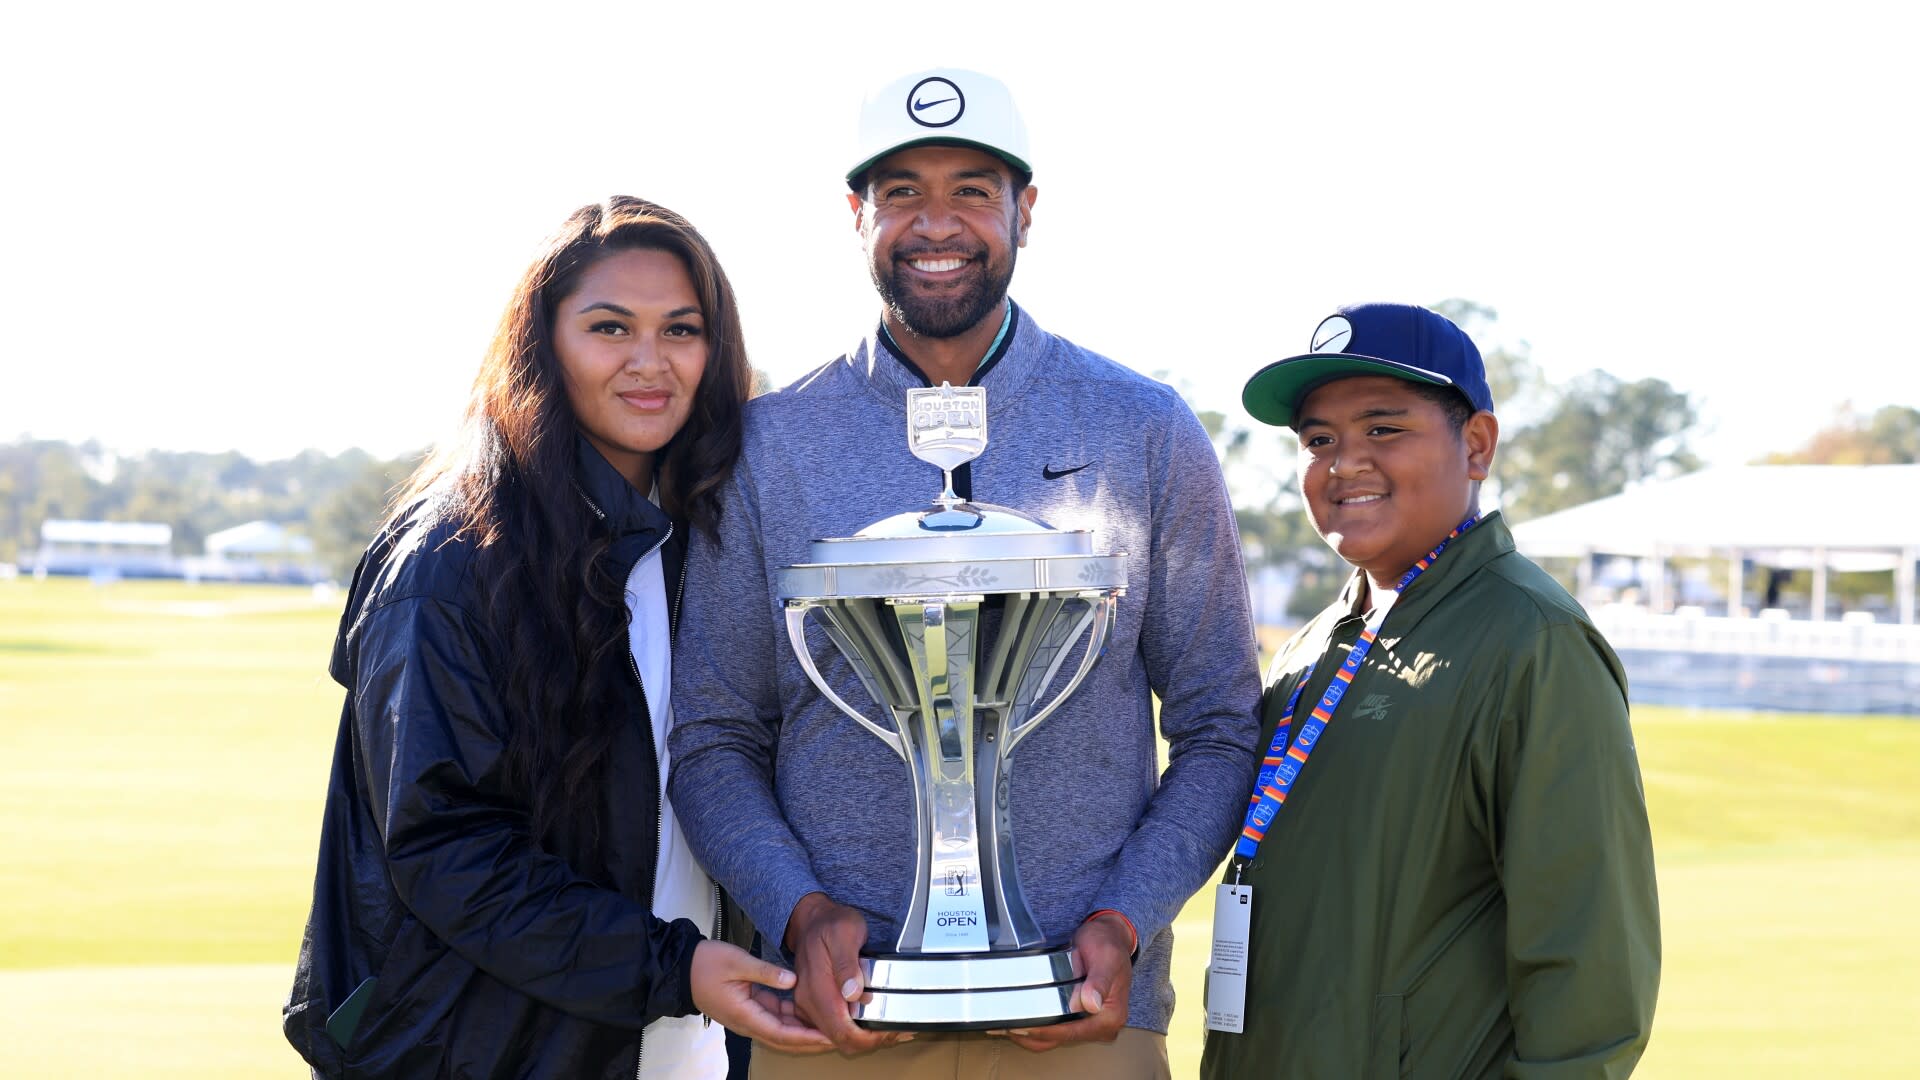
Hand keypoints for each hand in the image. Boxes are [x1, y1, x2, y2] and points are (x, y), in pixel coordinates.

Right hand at [689, 940, 834, 1053]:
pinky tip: (813, 1011)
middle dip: (812, 1040)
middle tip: (839, 1035)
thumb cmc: (706, 964)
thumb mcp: (736, 961)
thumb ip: (766, 971)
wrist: (683, 968)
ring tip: (831, 1025)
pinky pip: (777, 1018)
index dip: (807, 1037)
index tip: (829, 1036)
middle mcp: (749, 1022)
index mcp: (745, 1015)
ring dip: (806, 1031)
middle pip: (786, 1038)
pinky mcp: (752, 1008)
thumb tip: (793, 980)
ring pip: (783, 1030)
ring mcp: (751, 1017)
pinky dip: (795, 1018)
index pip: (782, 1033)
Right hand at [782, 892, 912, 1053]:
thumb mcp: (845, 932)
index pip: (840, 1031)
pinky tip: (876, 1022)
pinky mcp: (815, 1005)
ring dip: (865, 1038)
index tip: (888, 1031)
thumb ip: (847, 963)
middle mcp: (809, 1002)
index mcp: (816, 989)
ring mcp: (810, 1005)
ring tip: (891, 1028)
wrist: (812, 919)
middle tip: (896, 1031)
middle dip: (870, 1041)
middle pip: (840, 1040)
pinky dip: (857, 1030)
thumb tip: (852, 993)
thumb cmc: (831, 924)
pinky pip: (835, 1027)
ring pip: (838, 1038)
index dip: (866, 1038)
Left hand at [998, 911, 1133, 1050]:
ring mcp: (1089, 1024)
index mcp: (1110, 1017)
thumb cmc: (1108, 945)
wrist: (1111, 937)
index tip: (1021, 1026)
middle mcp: (1101, 1026)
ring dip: (1030, 1033)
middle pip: (1060, 1038)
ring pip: (1054, 1039)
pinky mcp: (1079, 1019)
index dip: (1045, 1031)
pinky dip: (1037, 1026)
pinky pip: (1055, 1029)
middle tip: (1003, 1025)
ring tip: (1005, 1024)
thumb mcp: (1106, 958)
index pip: (1072, 1031)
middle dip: (1032, 1034)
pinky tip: (1018, 1019)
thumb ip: (1099, 981)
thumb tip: (1091, 1003)